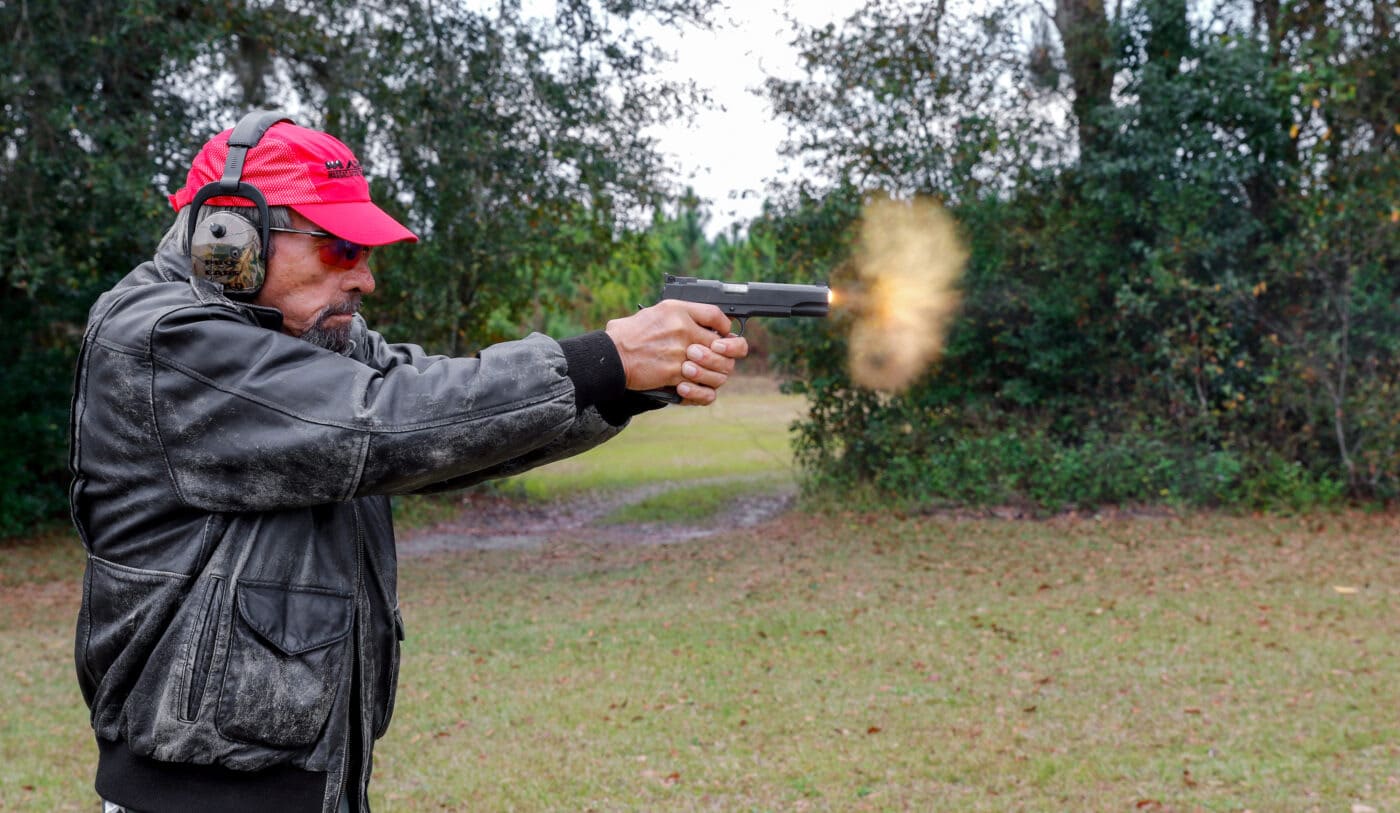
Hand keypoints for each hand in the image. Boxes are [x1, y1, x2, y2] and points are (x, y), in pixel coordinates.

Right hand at [605, 300, 749, 404]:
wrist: (611, 357)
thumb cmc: (626, 335)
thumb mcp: (653, 313)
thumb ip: (678, 316)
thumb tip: (698, 325)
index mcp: (677, 311)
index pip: (716, 315)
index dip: (725, 327)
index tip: (724, 334)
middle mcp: (682, 329)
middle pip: (722, 344)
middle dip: (724, 356)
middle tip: (719, 360)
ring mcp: (680, 352)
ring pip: (717, 368)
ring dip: (714, 375)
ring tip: (703, 376)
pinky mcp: (674, 373)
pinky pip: (701, 386)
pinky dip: (699, 392)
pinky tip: (691, 389)